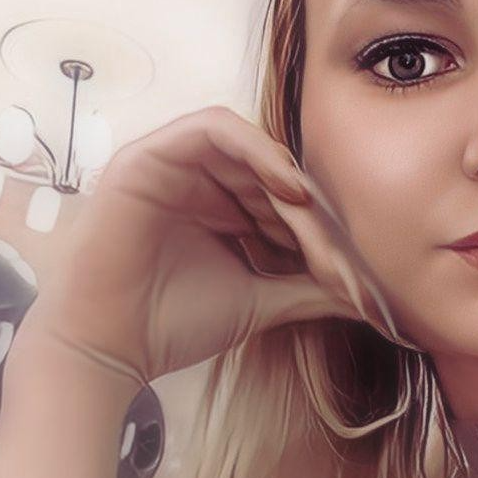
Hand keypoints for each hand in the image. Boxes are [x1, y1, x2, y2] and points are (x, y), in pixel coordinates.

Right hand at [21, 106, 388, 384]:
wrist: (109, 349)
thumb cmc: (176, 324)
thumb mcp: (261, 300)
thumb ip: (310, 289)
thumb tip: (368, 296)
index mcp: (226, 210)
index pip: (288, 198)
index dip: (322, 229)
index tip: (349, 271)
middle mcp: (204, 182)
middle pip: (276, 172)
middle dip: (312, 213)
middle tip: (337, 254)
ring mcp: (176, 166)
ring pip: (252, 148)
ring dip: (288, 182)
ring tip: (309, 222)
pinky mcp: (150, 156)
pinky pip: (212, 129)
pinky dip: (256, 149)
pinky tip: (287, 188)